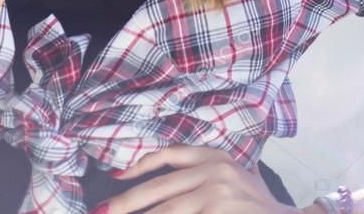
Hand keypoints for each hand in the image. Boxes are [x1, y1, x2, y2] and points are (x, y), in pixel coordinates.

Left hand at [101, 144, 294, 211]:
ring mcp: (219, 193)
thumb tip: (164, 181)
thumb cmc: (259, 206)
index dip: (139, 166)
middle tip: (104, 212)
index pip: (169, 155)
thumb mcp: (236, 178)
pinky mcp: (221, 212)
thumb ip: (206, 174)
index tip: (117, 177)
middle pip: (161, 187)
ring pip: (168, 210)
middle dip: (128, 202)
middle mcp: (215, 170)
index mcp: (216, 156)